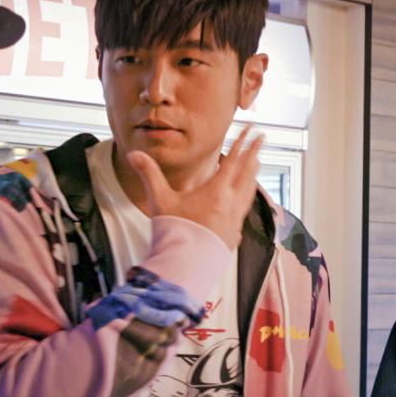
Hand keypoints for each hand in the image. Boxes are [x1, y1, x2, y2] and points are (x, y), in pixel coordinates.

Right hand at [127, 127, 262, 248]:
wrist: (185, 266)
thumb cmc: (173, 232)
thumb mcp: (159, 200)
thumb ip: (149, 174)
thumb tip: (133, 154)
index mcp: (216, 191)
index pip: (233, 161)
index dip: (242, 143)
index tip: (251, 130)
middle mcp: (231, 203)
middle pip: (247, 173)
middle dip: (255, 154)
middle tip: (262, 140)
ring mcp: (235, 220)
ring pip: (249, 191)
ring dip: (254, 175)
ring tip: (258, 164)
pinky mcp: (234, 234)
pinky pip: (244, 210)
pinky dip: (247, 198)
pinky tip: (245, 199)